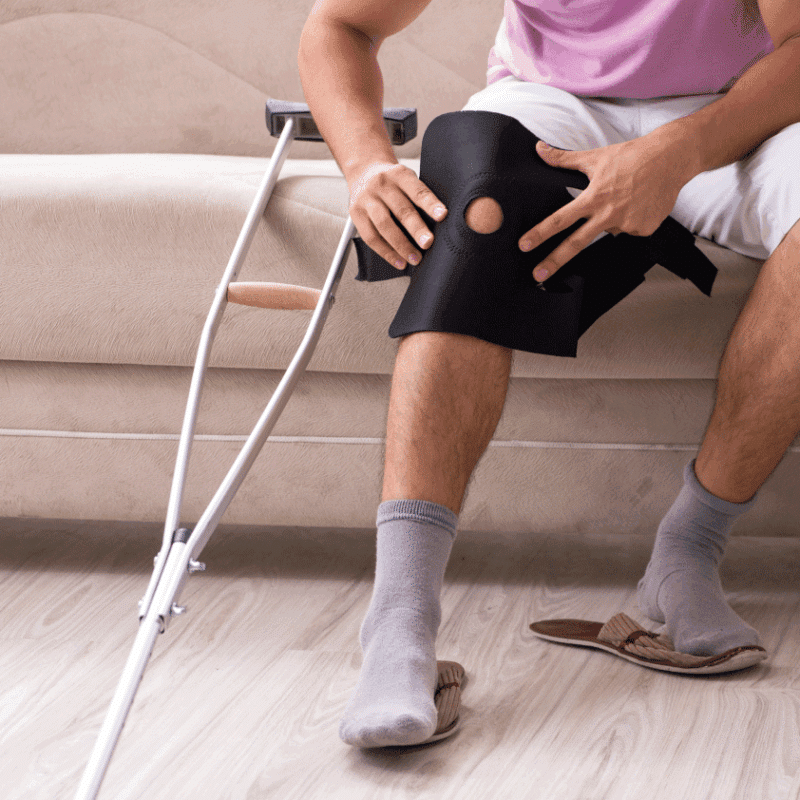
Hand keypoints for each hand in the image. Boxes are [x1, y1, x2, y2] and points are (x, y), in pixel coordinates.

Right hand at [347, 162, 447, 268]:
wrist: (363, 172)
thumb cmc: (392, 181)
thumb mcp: (406, 179)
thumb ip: (418, 197)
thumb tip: (437, 225)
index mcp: (399, 174)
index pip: (417, 190)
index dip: (430, 203)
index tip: (442, 215)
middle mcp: (381, 185)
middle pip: (400, 210)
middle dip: (416, 229)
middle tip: (428, 243)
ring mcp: (366, 199)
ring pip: (384, 226)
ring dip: (401, 245)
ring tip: (415, 258)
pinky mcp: (356, 214)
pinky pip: (371, 237)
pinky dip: (386, 252)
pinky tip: (399, 261)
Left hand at [519, 136, 694, 280]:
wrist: (672, 158)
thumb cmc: (633, 156)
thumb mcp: (595, 156)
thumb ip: (564, 159)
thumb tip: (539, 149)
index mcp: (594, 197)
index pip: (560, 219)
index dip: (540, 233)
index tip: (524, 245)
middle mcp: (609, 213)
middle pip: (576, 243)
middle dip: (554, 261)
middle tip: (538, 275)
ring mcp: (627, 224)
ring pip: (608, 230)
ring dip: (610, 219)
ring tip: (625, 196)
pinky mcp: (643, 229)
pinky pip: (628, 230)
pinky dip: (629, 219)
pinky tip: (638, 203)